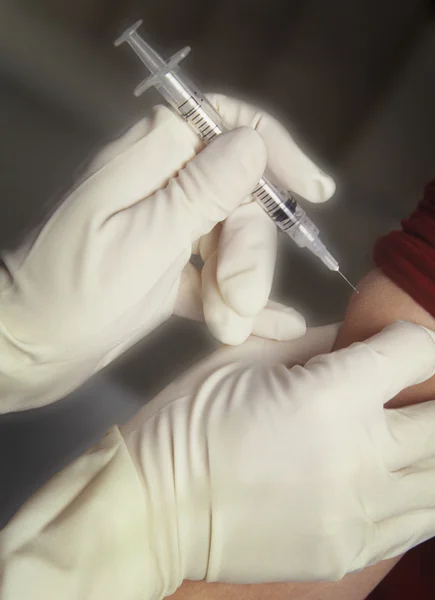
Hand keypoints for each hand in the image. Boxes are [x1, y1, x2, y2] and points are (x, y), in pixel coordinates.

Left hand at [0, 94, 333, 411]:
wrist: (27, 349)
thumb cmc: (71, 293)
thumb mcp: (143, 239)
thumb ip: (199, 191)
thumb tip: (252, 143)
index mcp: (150, 160)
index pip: (226, 124)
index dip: (274, 149)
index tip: (312, 189)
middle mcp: (162, 187)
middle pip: (239, 198)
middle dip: (249, 251)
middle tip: (239, 302)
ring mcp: (167, 230)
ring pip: (232, 241)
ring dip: (240, 286)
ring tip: (228, 327)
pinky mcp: (169, 271)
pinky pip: (215, 276)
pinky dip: (238, 302)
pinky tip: (268, 327)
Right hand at [119, 321, 434, 591]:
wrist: (157, 506)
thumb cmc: (191, 419)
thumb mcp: (245, 357)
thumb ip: (314, 343)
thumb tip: (357, 339)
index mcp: (331, 396)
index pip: (416, 352)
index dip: (417, 340)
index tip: (406, 345)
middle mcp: (360, 456)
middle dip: (433, 395)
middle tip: (413, 391)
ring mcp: (360, 513)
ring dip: (430, 450)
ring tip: (410, 437)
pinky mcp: (350, 551)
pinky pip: (415, 525)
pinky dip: (419, 496)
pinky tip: (400, 480)